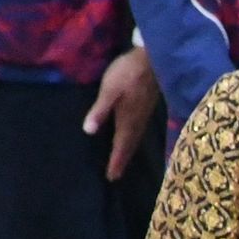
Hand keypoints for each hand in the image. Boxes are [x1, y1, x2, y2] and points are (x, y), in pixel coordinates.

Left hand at [84, 47, 161, 181]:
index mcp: (127, 120)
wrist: (151, 61)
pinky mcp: (146, 109)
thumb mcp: (109, 91)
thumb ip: (100, 110)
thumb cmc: (128, 74)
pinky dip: (133, 140)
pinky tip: (131, 138)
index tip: (111, 176)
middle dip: (122, 160)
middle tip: (116, 175)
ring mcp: (143, 116)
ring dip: (128, 152)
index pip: (120, 146)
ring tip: (122, 161)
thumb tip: (88, 131)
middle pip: (129, 146)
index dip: (116, 161)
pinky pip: (139, 131)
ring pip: (135, 139)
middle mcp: (137, 122)